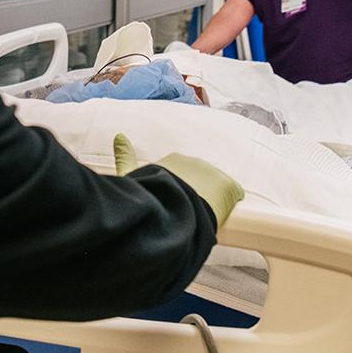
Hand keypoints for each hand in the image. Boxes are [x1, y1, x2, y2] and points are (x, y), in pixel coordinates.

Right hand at [113, 134, 244, 226]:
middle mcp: (194, 161)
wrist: (175, 211)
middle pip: (196, 181)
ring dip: (209, 200)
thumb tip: (119, 135)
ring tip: (199, 218)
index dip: (174, 191)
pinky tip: (220, 216)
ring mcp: (213, 173)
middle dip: (192, 194)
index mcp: (173, 159)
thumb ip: (125, 156)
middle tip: (183, 213)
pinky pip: (233, 194)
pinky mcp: (230, 187)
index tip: (170, 203)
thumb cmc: (151, 196)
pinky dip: (228, 204)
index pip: (176, 175)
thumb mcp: (131, 176)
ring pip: (214, 188)